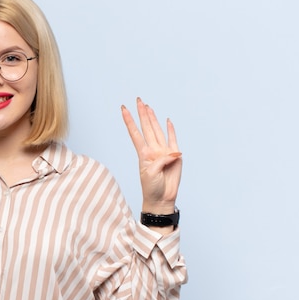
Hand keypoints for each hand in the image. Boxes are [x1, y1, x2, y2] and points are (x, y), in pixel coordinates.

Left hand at [121, 98, 181, 213]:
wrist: (161, 198)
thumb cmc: (152, 188)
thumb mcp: (151, 173)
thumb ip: (161, 160)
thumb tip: (173, 153)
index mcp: (143, 154)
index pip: (135, 133)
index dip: (129, 121)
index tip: (123, 109)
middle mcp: (152, 150)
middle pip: (146, 127)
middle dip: (142, 114)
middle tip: (138, 100)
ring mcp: (163, 152)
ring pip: (157, 130)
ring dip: (153, 118)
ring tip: (148, 107)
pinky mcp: (175, 156)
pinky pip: (172, 140)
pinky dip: (171, 130)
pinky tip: (167, 121)